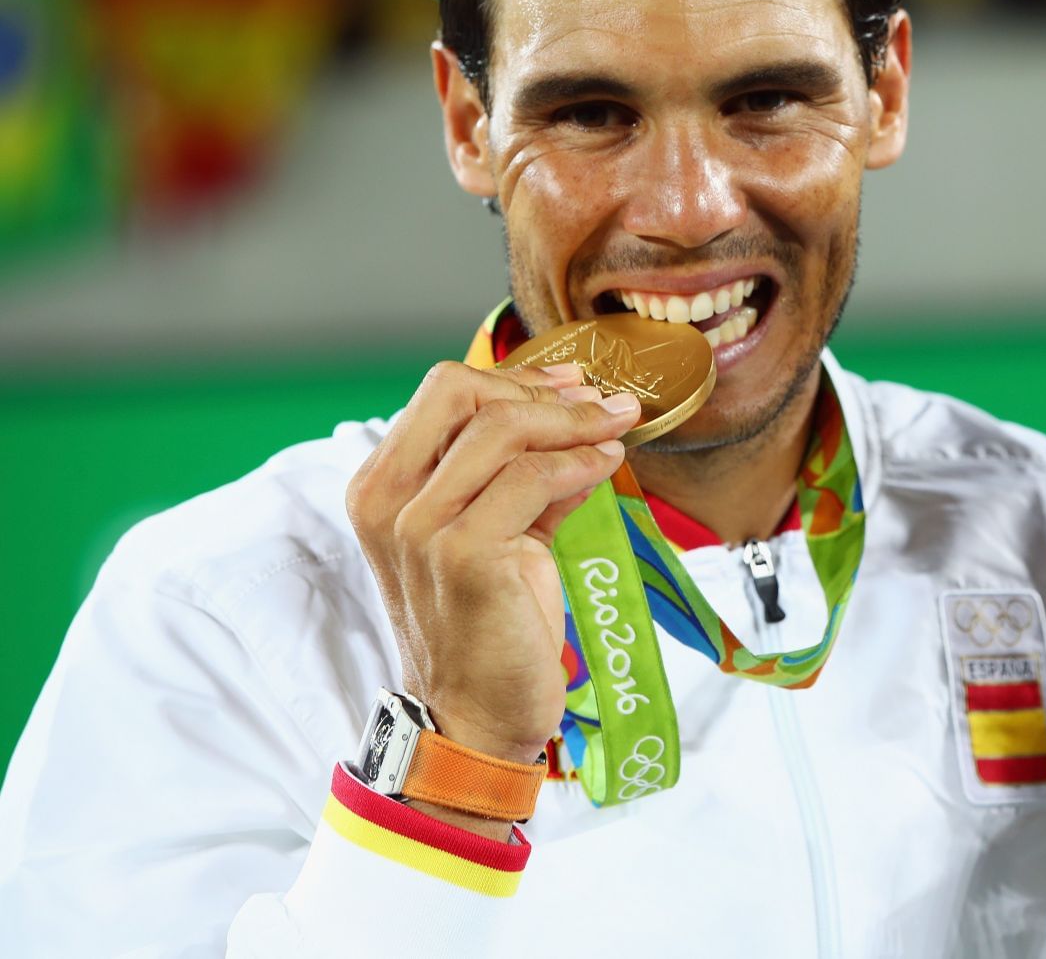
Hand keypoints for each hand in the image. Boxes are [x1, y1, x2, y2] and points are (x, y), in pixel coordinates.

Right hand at [347, 360, 639, 767]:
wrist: (475, 715)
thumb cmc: (489, 625)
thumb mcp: (500, 533)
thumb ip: (526, 475)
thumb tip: (584, 419)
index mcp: (382, 487)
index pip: (444, 392)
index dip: (515, 378)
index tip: (573, 384)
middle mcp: (388, 501)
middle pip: (461, 392)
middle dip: (542, 390)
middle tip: (600, 404)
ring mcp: (419, 527)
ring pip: (502, 430)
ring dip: (573, 422)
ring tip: (615, 431)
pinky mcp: (463, 554)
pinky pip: (530, 479)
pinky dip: (578, 463)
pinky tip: (606, 466)